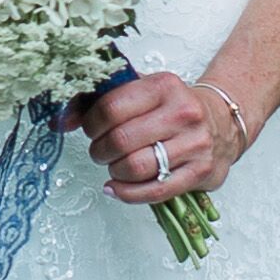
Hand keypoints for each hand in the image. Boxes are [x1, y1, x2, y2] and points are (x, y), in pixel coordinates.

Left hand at [78, 72, 241, 206]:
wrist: (221, 122)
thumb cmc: (172, 108)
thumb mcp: (140, 92)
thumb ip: (97, 102)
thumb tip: (59, 121)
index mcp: (164, 86)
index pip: (112, 107)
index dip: (91, 124)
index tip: (91, 130)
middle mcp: (183, 112)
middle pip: (121, 140)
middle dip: (100, 151)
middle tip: (100, 151)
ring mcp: (194, 144)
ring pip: (135, 167)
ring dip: (114, 172)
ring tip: (114, 167)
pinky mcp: (200, 172)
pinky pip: (154, 191)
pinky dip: (127, 194)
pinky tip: (116, 187)